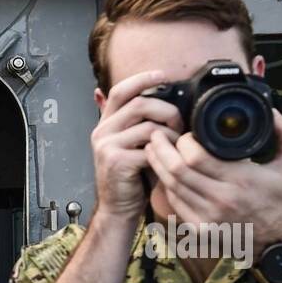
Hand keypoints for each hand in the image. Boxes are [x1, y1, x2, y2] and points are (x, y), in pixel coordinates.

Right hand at [91, 69, 183, 221]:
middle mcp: (102, 132)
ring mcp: (106, 147)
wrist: (118, 208)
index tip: (162, 74)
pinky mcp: (116, 162)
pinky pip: (148, 148)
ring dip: (170, 133)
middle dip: (166, 110)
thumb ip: (141, 124)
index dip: (141, 79)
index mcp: (105, 124)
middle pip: (139, 104)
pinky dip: (164, 152)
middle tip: (179, 122)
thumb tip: (165, 100)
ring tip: (177, 144)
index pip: (120, 91)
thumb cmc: (131, 177)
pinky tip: (168, 158)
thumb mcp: (133, 145)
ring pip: (147, 125)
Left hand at [144, 109, 281, 251]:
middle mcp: (221, 199)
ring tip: (153, 150)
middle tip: (156, 135)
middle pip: (177, 171)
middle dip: (162, 149)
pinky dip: (167, 186)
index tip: (186, 132)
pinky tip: (164, 173)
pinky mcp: (200, 228)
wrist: (276, 241)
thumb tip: (272, 110)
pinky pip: (175, 203)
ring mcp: (207, 216)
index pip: (197, 158)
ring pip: (172, 187)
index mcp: (241, 179)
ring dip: (159, 166)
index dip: (184, 142)